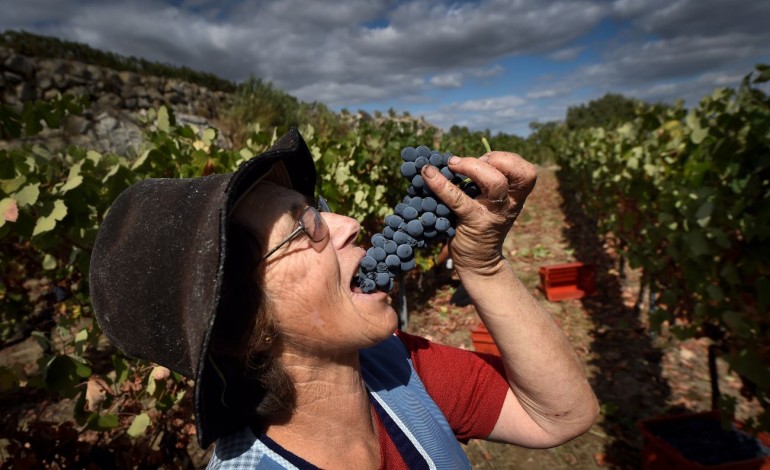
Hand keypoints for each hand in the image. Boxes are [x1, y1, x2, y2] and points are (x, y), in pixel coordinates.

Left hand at [421, 151, 536, 274]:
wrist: (479, 263)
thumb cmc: (479, 226)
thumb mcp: (490, 204)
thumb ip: (482, 183)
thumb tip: (453, 158)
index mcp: (515, 197)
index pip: (526, 172)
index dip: (505, 159)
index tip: (484, 160)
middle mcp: (508, 205)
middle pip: (511, 174)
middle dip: (489, 160)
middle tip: (463, 163)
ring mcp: (493, 214)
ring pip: (496, 183)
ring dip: (472, 167)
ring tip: (451, 165)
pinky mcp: (473, 223)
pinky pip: (458, 200)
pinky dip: (441, 184)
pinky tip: (427, 174)